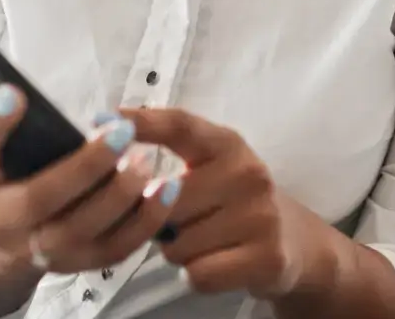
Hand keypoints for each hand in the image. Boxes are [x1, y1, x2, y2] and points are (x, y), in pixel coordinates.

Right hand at [0, 52, 175, 276]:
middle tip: (118, 131)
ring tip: (146, 161)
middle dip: (81, 167)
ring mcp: (39, 248)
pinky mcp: (76, 262)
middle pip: (38, 200)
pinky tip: (165, 190)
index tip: (13, 92)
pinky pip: (113, 249)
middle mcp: (0, 220)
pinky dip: (143, 223)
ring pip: (79, 232)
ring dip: (118, 197)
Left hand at [123, 107, 317, 299]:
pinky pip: (198, 274)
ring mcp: (260, 216)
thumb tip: (110, 157)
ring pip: (177, 245)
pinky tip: (217, 262)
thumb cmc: (233, 203)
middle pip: (165, 204)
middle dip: (161, 221)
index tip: (102, 119)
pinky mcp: (266, 257)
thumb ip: (168, 162)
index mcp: (228, 145)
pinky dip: (197, 275)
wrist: (292, 242)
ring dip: (179, 251)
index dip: (142, 122)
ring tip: (205, 242)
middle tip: (186, 221)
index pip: (181, 126)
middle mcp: (247, 173)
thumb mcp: (211, 169)